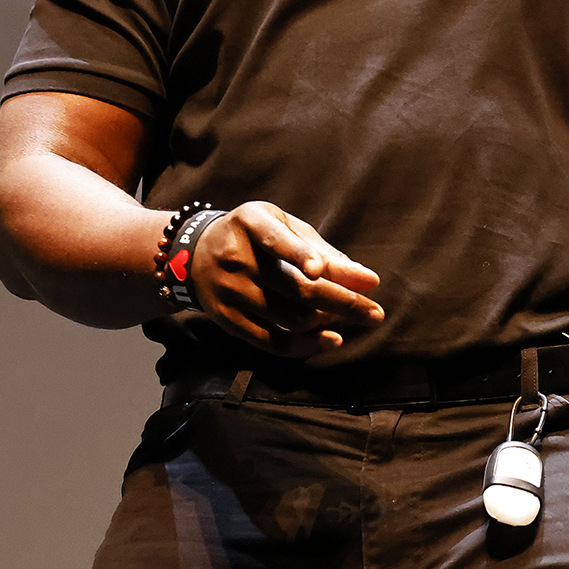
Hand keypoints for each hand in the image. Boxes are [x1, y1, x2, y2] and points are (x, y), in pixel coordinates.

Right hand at [186, 201, 382, 356]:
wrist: (193, 253)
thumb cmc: (254, 236)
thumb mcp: (282, 226)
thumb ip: (322, 249)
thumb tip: (365, 279)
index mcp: (251, 223)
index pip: (277, 241)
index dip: (300, 255)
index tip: (322, 270)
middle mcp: (236, 258)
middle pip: (296, 289)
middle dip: (343, 302)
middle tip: (375, 313)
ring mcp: (229, 292)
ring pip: (290, 318)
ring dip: (329, 321)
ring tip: (352, 316)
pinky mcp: (227, 320)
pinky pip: (272, 342)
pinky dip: (307, 345)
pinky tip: (332, 340)